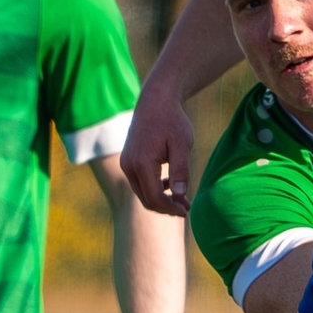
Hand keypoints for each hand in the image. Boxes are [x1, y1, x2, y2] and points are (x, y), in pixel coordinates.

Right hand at [120, 85, 194, 215]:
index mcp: (142, 163)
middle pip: (146, 199)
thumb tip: (180, 195)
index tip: (187, 210)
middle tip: (186, 207)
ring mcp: (126, 163)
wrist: (155, 101)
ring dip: (160, 199)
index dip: (171, 208)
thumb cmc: (172, 121)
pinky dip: (153, 189)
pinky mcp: (127, 161)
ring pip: (142, 193)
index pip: (154, 197)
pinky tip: (170, 186)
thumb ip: (181, 170)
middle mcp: (129, 165)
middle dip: (166, 207)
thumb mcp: (182, 145)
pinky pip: (139, 183)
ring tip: (182, 199)